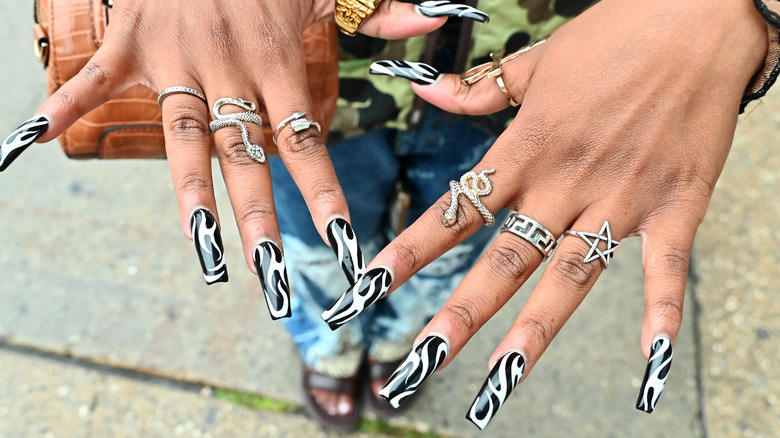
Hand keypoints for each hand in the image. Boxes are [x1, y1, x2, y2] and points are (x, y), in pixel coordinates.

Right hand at [0, 0, 452, 301]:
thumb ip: (377, 8)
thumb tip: (420, 27)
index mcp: (278, 60)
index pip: (304, 141)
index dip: (323, 195)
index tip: (340, 246)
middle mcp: (230, 67)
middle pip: (245, 154)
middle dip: (259, 216)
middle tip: (270, 275)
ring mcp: (178, 57)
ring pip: (181, 133)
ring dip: (189, 193)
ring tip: (200, 248)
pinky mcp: (133, 39)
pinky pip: (96, 76)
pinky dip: (64, 103)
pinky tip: (35, 138)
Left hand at [322, 0, 767, 424]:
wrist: (700, 19)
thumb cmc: (616, 33)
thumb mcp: (538, 60)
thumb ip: (480, 87)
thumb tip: (426, 94)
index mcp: (527, 146)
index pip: (458, 209)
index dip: (411, 250)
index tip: (371, 285)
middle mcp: (566, 181)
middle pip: (505, 257)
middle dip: (461, 311)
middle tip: (424, 357)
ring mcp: (620, 197)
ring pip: (571, 274)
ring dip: (536, 329)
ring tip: (503, 377)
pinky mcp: (675, 204)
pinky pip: (666, 268)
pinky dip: (660, 313)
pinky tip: (651, 362)